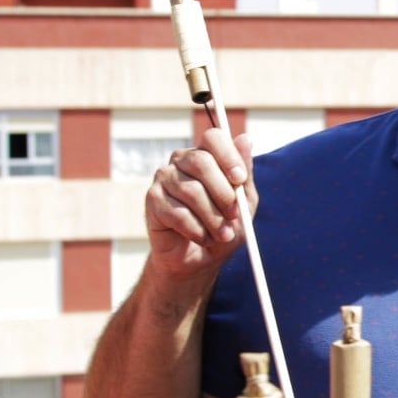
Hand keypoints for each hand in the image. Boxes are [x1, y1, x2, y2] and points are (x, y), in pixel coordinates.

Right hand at [144, 115, 253, 290]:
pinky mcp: (152, 200)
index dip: (228, 155)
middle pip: (201, 161)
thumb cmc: (224, 227)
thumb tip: (245, 138)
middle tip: (235, 215)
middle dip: (223, 192)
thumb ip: (244, 174)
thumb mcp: (244, 203)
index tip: (240, 178)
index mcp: (206, 155)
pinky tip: (203, 238)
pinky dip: (196, 230)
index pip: (213, 137)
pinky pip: (176, 212)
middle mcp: (182, 161)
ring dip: (213, 218)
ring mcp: (164, 178)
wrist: (201, 259)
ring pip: (191, 190)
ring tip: (222, 235)